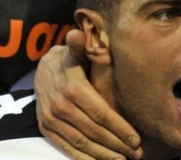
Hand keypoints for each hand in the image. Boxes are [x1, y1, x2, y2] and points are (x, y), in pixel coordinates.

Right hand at [35, 29, 142, 159]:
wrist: (42, 69)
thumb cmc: (71, 60)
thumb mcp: (77, 51)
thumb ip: (81, 46)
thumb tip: (77, 32)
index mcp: (72, 87)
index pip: (101, 113)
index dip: (120, 128)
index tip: (137, 139)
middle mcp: (60, 105)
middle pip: (94, 131)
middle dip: (117, 145)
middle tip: (137, 154)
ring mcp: (51, 119)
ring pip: (81, 142)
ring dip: (104, 155)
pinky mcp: (46, 128)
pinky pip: (66, 147)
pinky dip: (84, 158)